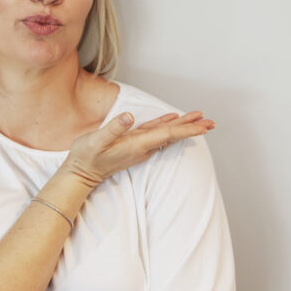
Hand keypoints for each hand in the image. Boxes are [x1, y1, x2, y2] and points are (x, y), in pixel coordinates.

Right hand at [63, 109, 214, 187]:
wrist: (80, 173)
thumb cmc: (86, 157)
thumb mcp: (95, 141)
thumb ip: (113, 129)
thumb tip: (128, 117)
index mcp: (137, 144)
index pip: (167, 134)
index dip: (186, 129)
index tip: (203, 126)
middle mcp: (142, 147)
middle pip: (172, 135)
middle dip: (192, 128)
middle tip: (211, 122)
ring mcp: (138, 146)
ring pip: (166, 133)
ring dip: (183, 126)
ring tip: (199, 118)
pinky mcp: (133, 144)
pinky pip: (155, 133)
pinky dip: (166, 125)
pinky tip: (172, 120)